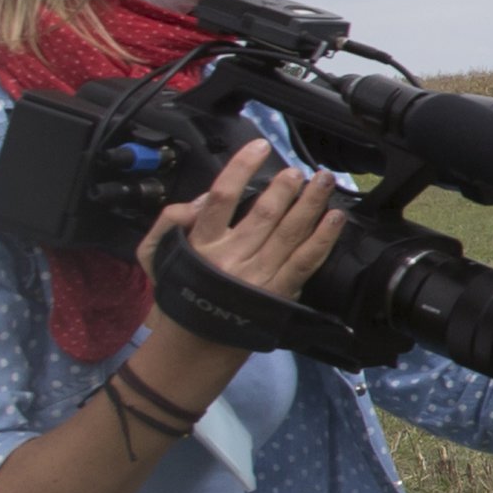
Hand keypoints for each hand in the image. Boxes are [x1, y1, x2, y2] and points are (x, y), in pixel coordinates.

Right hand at [141, 142, 345, 301]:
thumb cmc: (181, 296)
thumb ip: (171, 223)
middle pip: (264, 212)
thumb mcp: (156, 256)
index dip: (241, 167)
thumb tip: (199, 201)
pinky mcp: (279, 292)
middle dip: (286, 187)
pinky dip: (323, 238)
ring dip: (310, 203)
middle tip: (301, 169)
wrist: (195, 345)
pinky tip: (335, 218)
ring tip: (324, 182)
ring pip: (289, 231)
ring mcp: (258, 274)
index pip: (221, 196)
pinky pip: (305, 261)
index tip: (258, 146)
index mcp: (203, 243)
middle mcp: (232, 256)